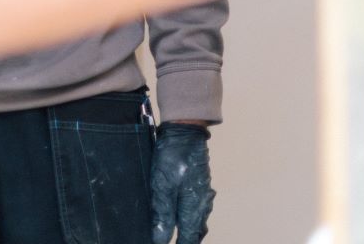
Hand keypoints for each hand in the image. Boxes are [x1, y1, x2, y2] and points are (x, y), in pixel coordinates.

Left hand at [150, 122, 214, 243]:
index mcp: (193, 207)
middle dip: (185, 239)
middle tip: (170, 241)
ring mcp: (203, 193)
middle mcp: (202, 203)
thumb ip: (162, 212)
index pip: (187, 237)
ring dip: (188, 230)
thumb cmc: (173, 155)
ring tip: (177, 234)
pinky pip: (197, 208)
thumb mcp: (162, 184)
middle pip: (195, 231)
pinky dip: (190, 217)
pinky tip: (182, 214)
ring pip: (197, 219)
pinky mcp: (200, 184)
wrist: (186, 130)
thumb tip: (160, 238)